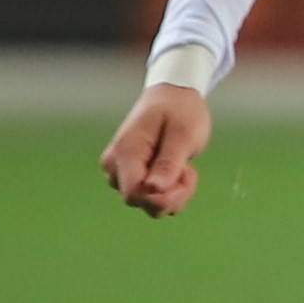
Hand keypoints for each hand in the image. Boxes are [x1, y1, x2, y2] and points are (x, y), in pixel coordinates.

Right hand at [102, 81, 213, 215]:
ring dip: (175, 193)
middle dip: (173, 193)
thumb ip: (169, 162)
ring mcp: (121, 173)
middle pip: (141, 202)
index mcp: (125, 153)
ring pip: (149, 205)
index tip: (185, 174)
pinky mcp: (132, 178)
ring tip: (184, 165)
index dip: (164, 196)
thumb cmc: (180, 112)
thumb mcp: (184, 134)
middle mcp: (115, 167)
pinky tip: (179, 170)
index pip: (134, 194)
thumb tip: (153, 189)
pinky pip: (153, 199)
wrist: (173, 97)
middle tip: (188, 166)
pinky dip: (173, 192)